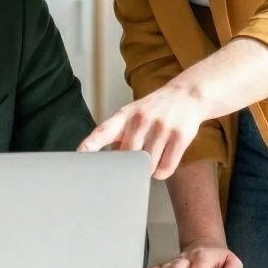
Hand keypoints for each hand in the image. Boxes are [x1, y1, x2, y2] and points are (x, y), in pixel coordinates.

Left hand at [77, 78, 210, 178]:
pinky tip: (162, 164)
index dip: (91, 144)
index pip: (104, 130)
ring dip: (147, 170)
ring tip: (152, 157)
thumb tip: (105, 159)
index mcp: (125, 114)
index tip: (80, 155)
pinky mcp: (179, 136)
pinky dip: (161, 172)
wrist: (187, 95)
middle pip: (127, 156)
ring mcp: (161, 127)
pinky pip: (165, 168)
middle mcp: (141, 119)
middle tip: (132, 163)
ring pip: (147, 166)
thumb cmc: (155, 108)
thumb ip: (118, 135)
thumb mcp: (133, 114)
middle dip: (128, 166)